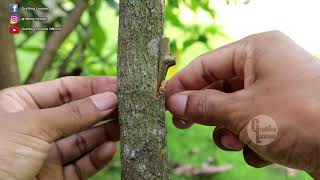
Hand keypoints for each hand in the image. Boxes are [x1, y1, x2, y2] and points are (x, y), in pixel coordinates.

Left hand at [0, 76, 118, 179]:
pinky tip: (110, 148)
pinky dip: (97, 157)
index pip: (65, 89)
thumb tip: (108, 98)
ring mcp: (45, 154)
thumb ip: (74, 113)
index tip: (119, 84)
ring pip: (82, 140)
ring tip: (126, 125)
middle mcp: (35, 128)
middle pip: (77, 114)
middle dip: (102, 109)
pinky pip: (80, 165)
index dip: (93, 86)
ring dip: (105, 132)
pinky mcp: (54, 178)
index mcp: (20, 105)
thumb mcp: (33, 125)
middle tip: (129, 105)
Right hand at [166, 31, 319, 175]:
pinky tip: (262, 151)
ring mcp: (275, 92)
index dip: (182, 84)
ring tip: (239, 140)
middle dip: (206, 110)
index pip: (206, 64)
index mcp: (256, 51)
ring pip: (233, 110)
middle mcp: (266, 66)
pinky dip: (250, 140)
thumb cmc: (299, 117)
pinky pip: (252, 124)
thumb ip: (203, 105)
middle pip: (219, 87)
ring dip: (229, 130)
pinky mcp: (283, 115)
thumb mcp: (241, 111)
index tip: (163, 102)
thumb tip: (174, 103)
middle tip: (184, 123)